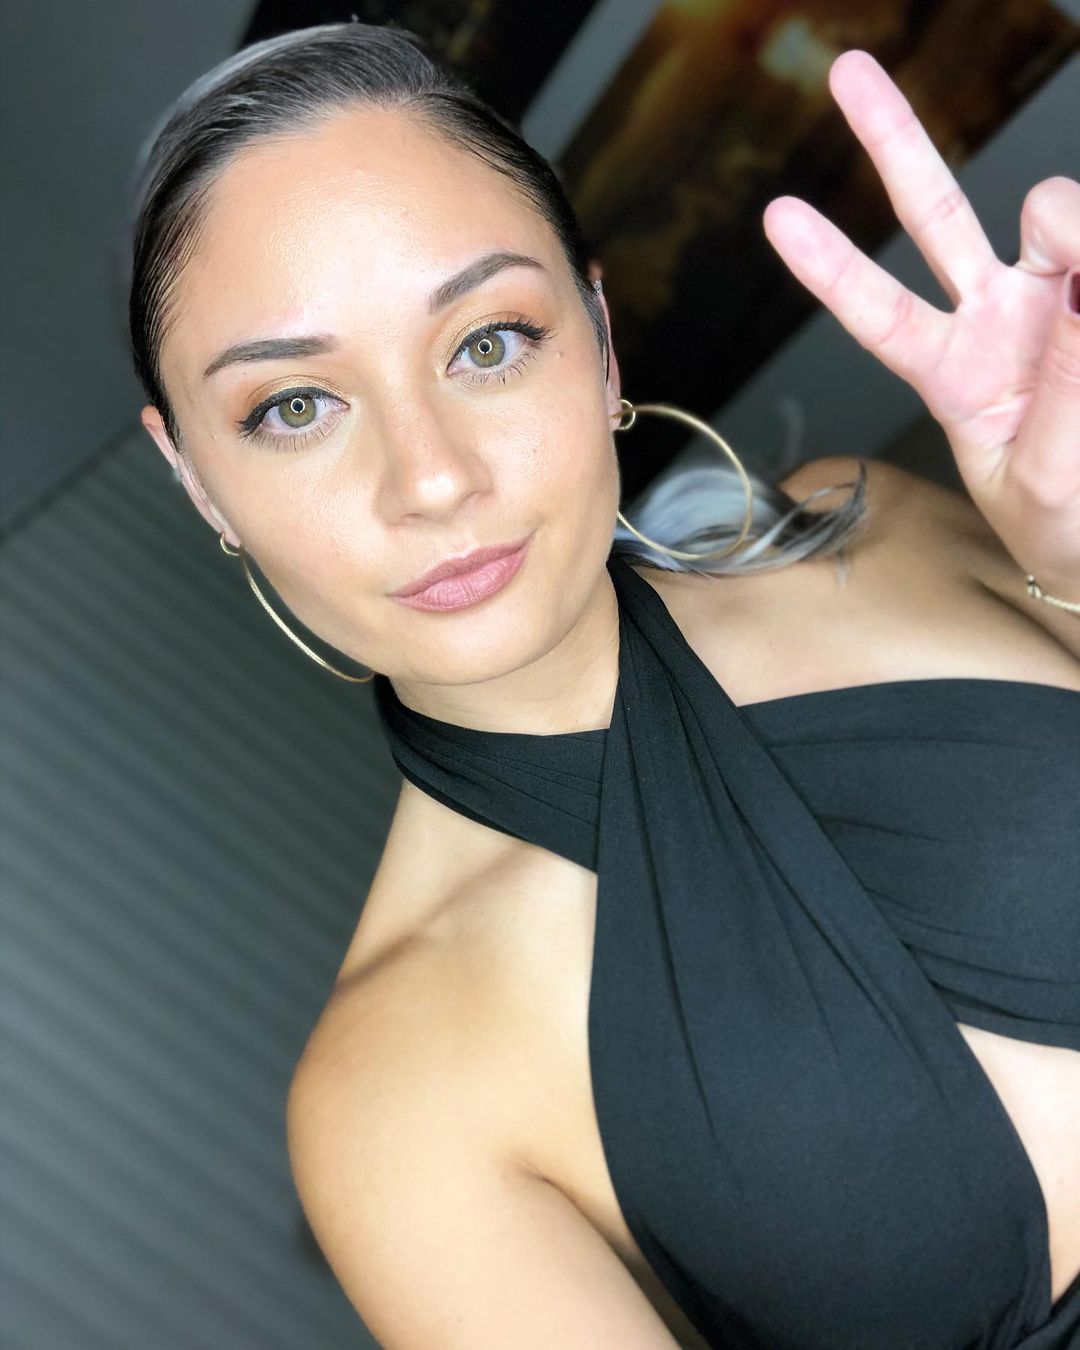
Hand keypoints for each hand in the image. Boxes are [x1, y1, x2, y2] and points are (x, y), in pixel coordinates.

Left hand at [762, 50, 1079, 602]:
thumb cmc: (1065, 523)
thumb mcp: (1045, 479)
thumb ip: (1063, 390)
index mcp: (951, 376)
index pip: (880, 313)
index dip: (832, 267)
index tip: (777, 215)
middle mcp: (997, 321)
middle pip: (936, 215)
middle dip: (895, 142)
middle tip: (848, 72)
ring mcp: (1058, 302)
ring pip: (1053, 214)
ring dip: (1069, 227)